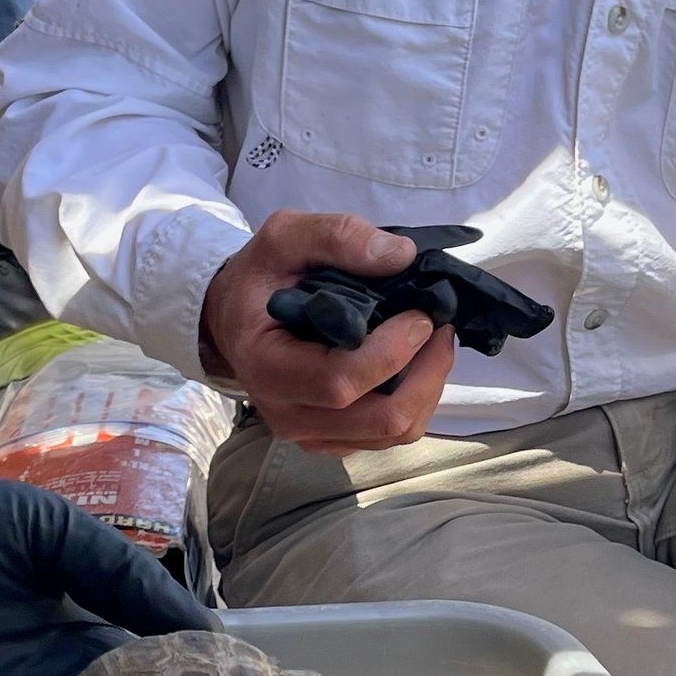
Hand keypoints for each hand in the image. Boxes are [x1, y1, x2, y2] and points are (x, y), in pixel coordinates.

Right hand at [199, 210, 454, 453]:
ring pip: (395, 432)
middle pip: (381, 419)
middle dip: (426, 372)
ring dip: (428, 386)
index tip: (420, 316)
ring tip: (434, 341)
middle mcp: (288, 415)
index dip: (392, 352)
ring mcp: (312, 435)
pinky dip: (417, 400)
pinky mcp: (334, 439)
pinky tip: (417, 362)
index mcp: (268, 367)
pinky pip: (391, 435)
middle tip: (440, 326)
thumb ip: (338, 237)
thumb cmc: (261, 279)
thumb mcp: (285, 237)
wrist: (235, 318)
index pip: (341, 382)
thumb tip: (400, 256)